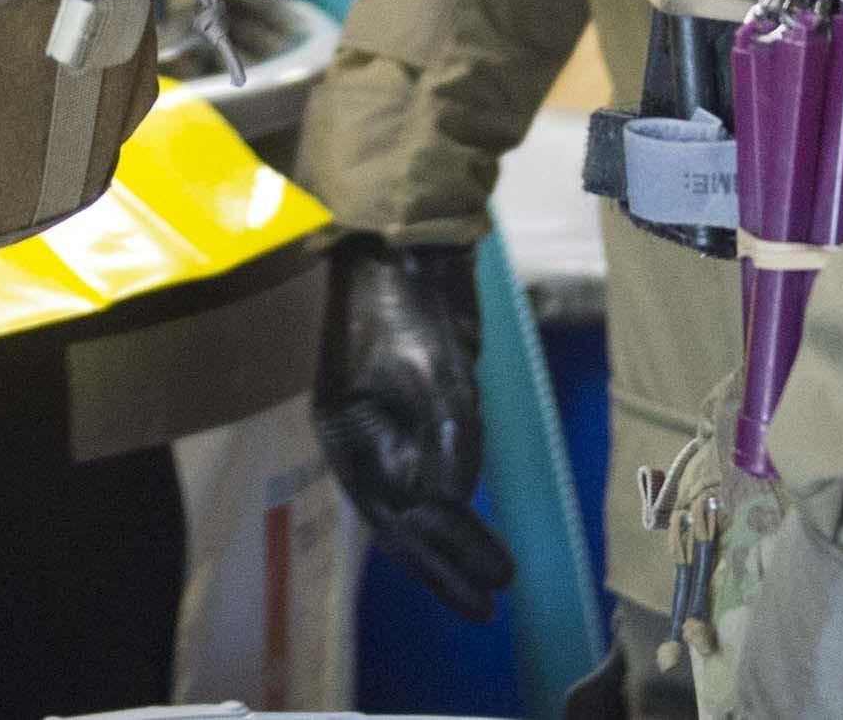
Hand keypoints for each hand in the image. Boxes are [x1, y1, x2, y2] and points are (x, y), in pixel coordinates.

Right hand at [314, 232, 515, 619]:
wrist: (402, 238)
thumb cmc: (401, 299)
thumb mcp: (427, 367)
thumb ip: (445, 436)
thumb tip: (451, 502)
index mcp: (347, 434)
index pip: (397, 514)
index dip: (440, 560)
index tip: (488, 594)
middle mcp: (363, 438)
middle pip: (404, 518)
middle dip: (446, 562)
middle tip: (492, 604)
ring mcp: (389, 421)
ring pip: (419, 497)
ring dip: (453, 537)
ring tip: (495, 574)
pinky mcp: (420, 403)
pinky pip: (436, 465)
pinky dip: (455, 495)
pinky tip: (474, 517)